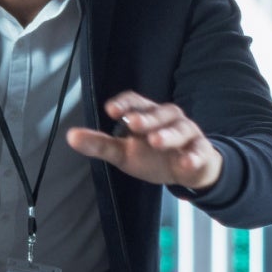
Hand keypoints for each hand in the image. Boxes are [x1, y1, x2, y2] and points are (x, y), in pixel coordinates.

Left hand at [66, 91, 222, 189]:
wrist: (188, 169)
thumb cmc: (152, 155)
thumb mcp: (123, 151)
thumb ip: (99, 144)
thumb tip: (70, 136)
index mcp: (147, 115)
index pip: (136, 101)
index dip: (124, 104)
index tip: (111, 110)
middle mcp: (168, 119)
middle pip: (159, 113)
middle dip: (146, 118)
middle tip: (132, 123)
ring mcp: (187, 134)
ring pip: (180, 129)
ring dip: (168, 134)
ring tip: (156, 141)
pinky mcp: (201, 152)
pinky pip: (199, 152)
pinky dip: (193, 156)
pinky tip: (185, 163)